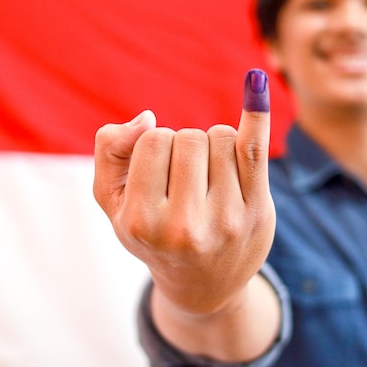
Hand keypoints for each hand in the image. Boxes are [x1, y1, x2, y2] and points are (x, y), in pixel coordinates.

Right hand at [93, 69, 274, 314]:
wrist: (202, 284)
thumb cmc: (151, 234)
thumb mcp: (112, 200)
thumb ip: (110, 151)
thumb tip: (148, 118)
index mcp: (142, 221)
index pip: (153, 140)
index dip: (156, 145)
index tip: (160, 172)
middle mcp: (184, 226)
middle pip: (190, 137)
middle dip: (185, 147)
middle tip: (186, 181)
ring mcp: (226, 219)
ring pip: (222, 136)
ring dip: (213, 147)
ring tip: (208, 180)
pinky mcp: (256, 210)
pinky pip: (256, 148)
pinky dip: (256, 112)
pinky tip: (255, 81)